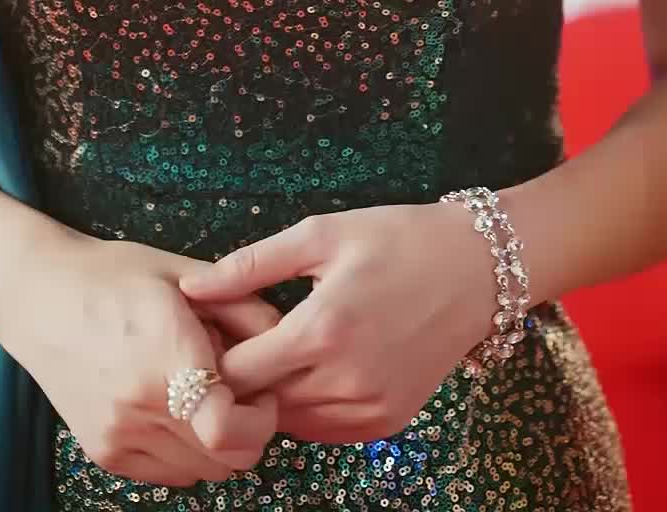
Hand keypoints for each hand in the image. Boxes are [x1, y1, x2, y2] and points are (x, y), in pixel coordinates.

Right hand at [0, 219, 280, 486]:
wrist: (39, 295)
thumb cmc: (114, 275)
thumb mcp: (183, 275)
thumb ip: (243, 307)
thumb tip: (289, 338)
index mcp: (164, 353)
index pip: (227, 428)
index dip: (260, 417)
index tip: (262, 389)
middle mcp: (139, 404)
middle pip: (226, 458)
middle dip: (250, 429)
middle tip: (243, 390)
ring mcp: (118, 435)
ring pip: (203, 472)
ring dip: (219, 443)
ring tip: (205, 393)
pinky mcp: (105, 453)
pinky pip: (170, 474)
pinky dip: (187, 452)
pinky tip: (176, 407)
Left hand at [179, 203, 494, 442]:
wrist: (475, 267)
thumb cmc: (394, 239)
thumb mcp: (320, 235)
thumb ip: (250, 266)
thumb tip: (190, 290)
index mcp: (322, 329)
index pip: (238, 373)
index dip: (212, 356)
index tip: (209, 333)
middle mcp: (345, 379)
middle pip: (260, 403)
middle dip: (239, 379)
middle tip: (234, 342)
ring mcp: (370, 406)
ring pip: (291, 422)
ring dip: (273, 396)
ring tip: (272, 351)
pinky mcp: (388, 420)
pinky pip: (326, 431)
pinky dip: (307, 407)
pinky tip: (309, 368)